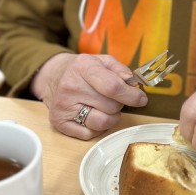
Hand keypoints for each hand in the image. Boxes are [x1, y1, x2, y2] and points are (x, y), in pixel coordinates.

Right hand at [31, 52, 147, 139]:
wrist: (54, 76)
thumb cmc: (83, 71)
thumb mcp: (102, 61)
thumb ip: (121, 70)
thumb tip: (132, 85)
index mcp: (83, 67)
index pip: (113, 87)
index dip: (132, 96)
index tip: (141, 99)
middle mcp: (70, 87)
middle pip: (111, 106)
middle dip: (119, 104)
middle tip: (112, 98)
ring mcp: (63, 106)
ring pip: (102, 122)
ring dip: (110, 117)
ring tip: (104, 107)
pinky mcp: (59, 122)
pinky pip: (90, 134)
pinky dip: (97, 127)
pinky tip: (92, 114)